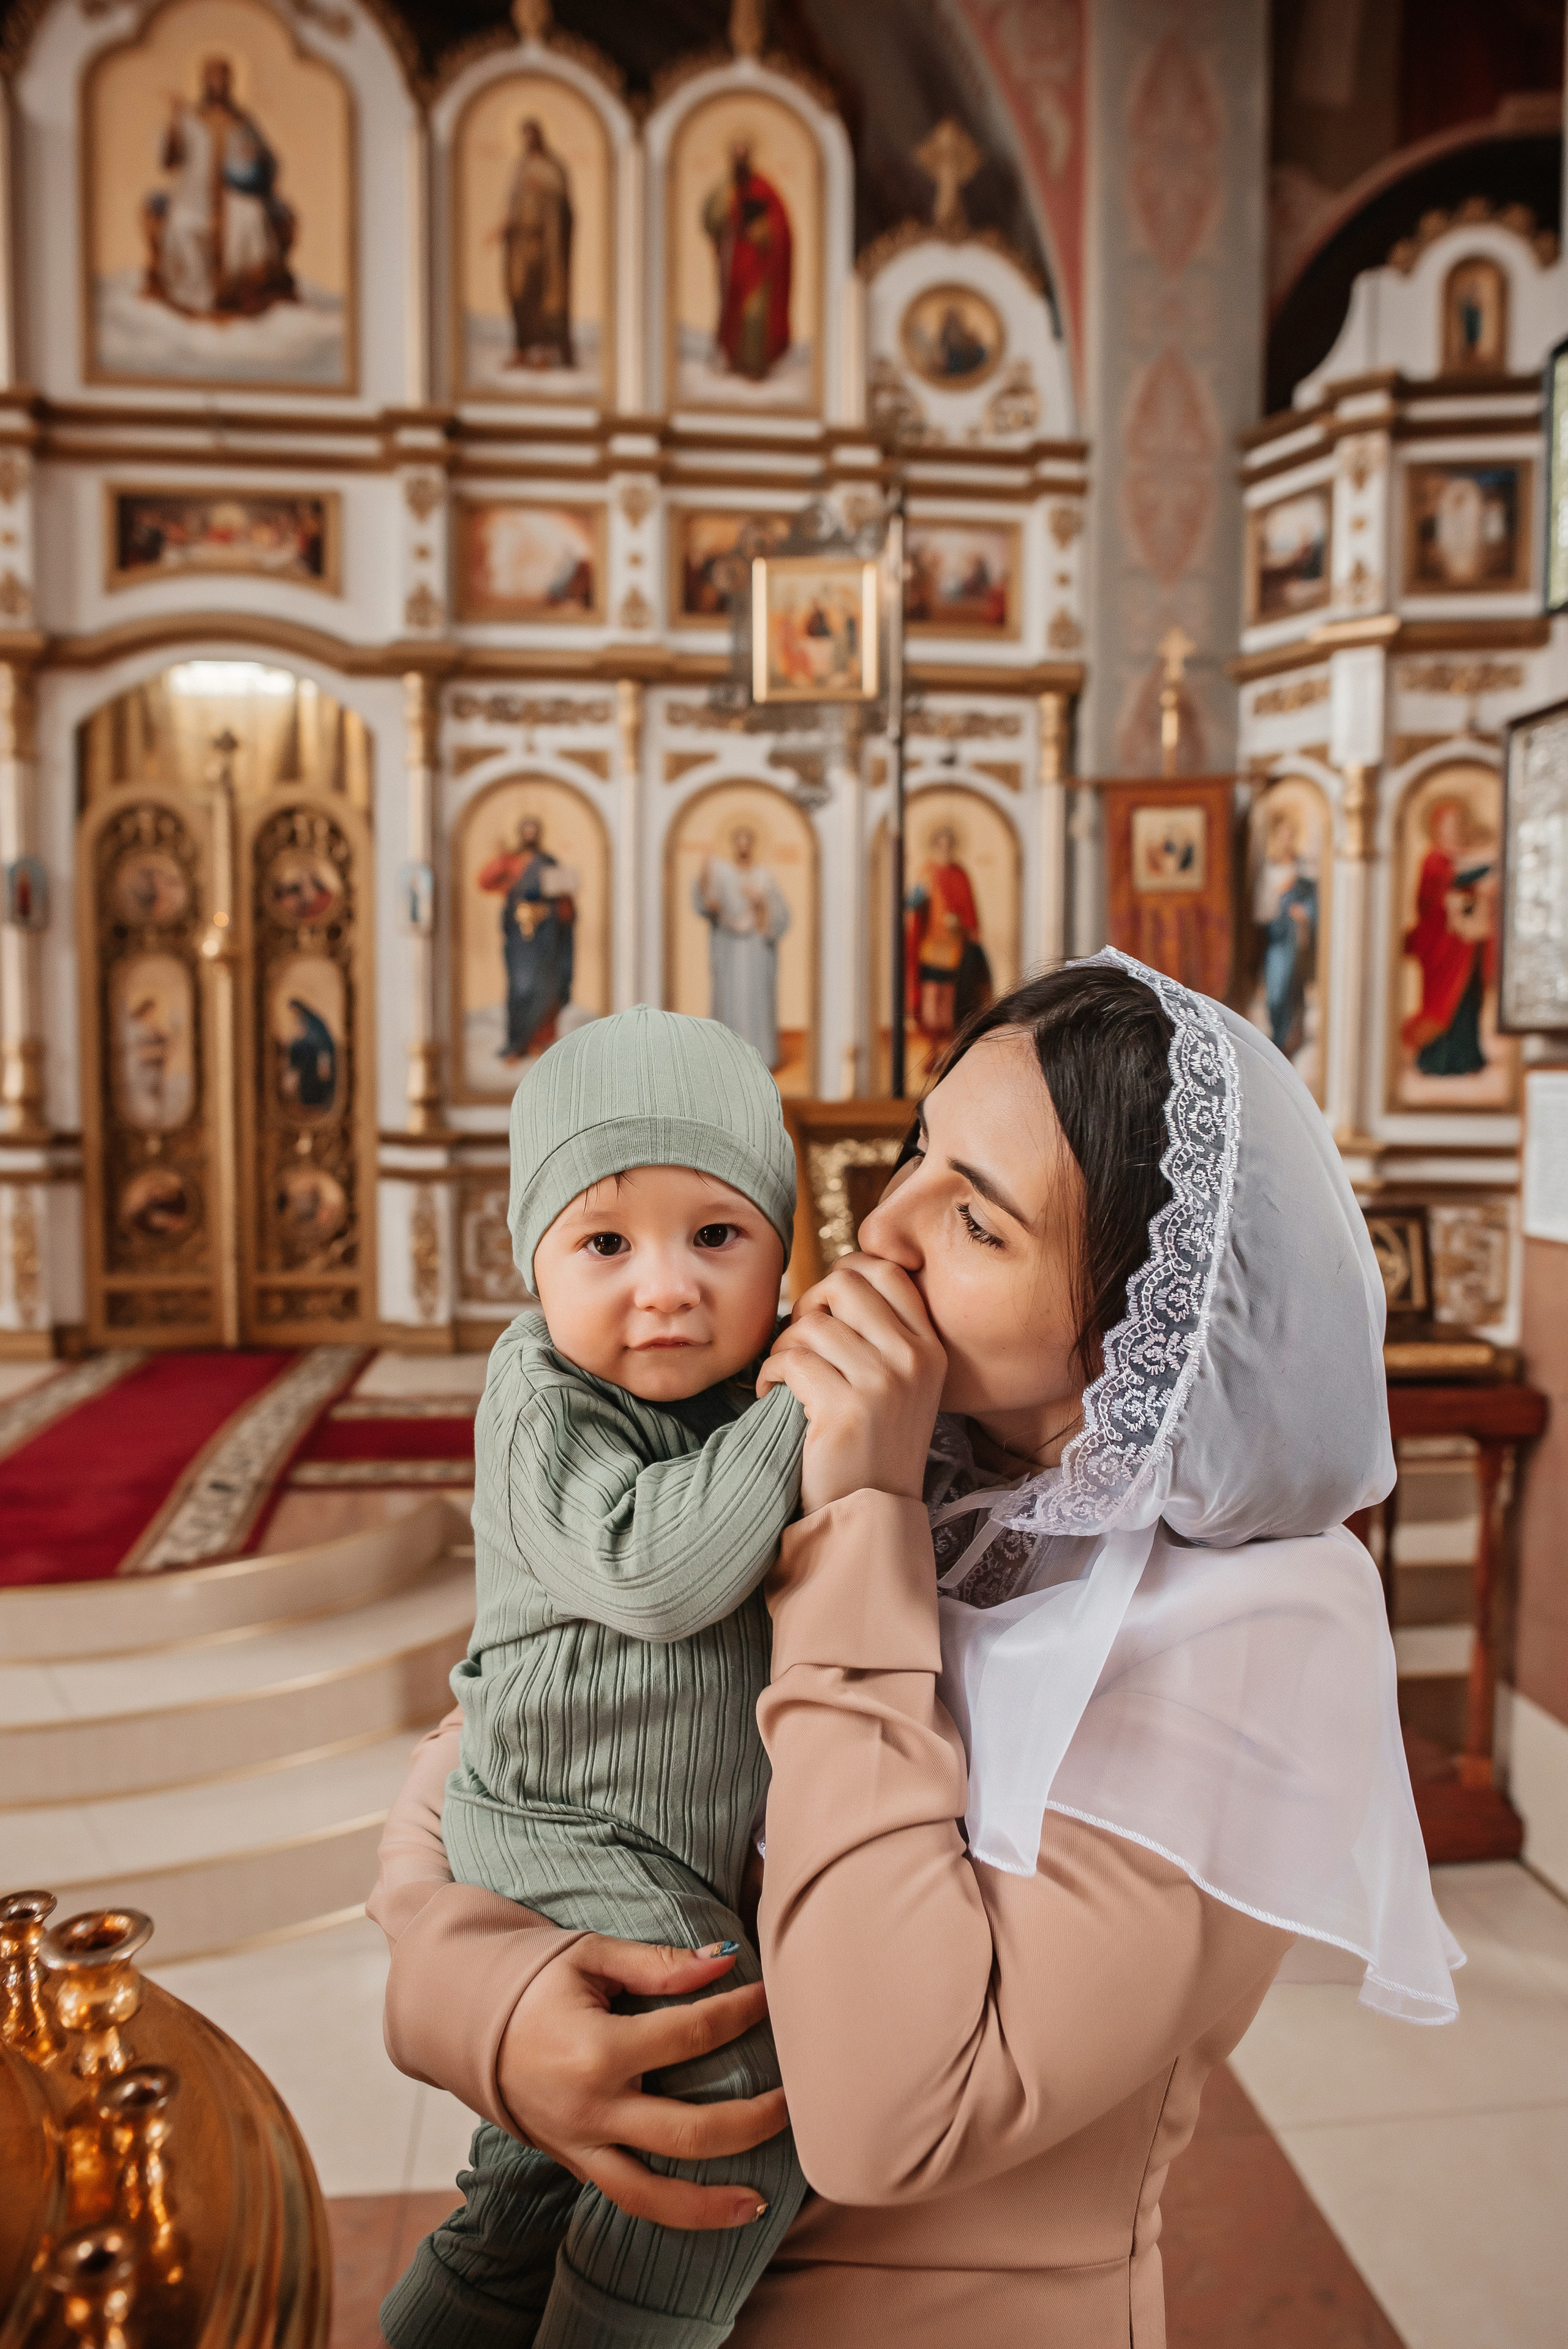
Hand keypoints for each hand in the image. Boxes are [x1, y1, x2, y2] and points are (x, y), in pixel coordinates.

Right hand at [496, 1936, 785, 2229]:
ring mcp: (581, 2145)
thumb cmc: (535, 1980)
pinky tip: (716, 2208)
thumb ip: (658, 1964)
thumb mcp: (591, 1956)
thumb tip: (725, 1961)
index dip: (740, 2014)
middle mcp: (590, 2109)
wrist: (469, 2023)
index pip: (690, 2035)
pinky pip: (628, 2198)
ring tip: (764, 2200)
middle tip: (794, 2099)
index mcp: (596, 2050)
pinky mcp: (575, 2164)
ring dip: (714, 2202)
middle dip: (753, 2119)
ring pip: (655, 2194)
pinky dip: (674, 2210)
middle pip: (689, 2131)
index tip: (772, 1998)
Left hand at [757, 1253, 944, 1511]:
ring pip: (811, 1324)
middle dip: (810, 1303)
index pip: (886, 1270)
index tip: (824, 1306)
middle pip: (845, 1284)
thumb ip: (881, 1333)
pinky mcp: (846, 1408)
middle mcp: (913, 1359)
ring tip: (785, 1375)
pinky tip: (772, 1393)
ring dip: (784, 1345)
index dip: (844, 1273)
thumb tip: (833, 1283)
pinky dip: (770, 1373)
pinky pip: (791, 1360)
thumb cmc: (872, 1444)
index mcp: (930, 1347)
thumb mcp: (899, 1384)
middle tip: (799, 1338)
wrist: (871, 1513)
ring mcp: (883, 1383)